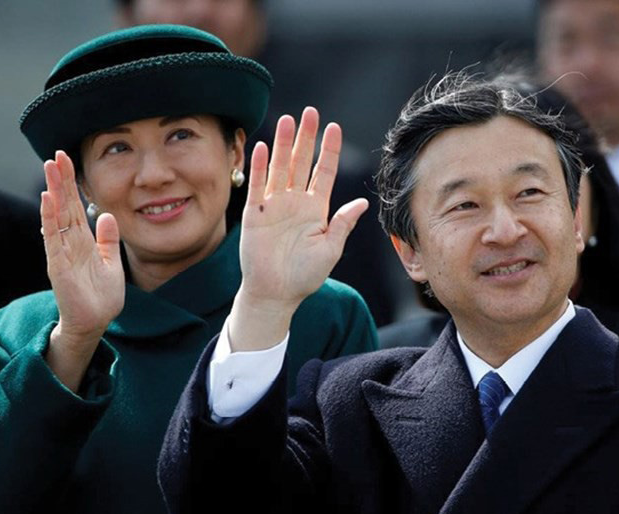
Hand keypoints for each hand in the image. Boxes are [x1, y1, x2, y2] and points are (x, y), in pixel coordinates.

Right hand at [40, 150, 124, 342]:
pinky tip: (47, 201)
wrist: (95, 322)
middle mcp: (70, 243)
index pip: (75, 206)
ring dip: (53, 193)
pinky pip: (53, 239)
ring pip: (56, 217)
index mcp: (83, 241)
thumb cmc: (101, 296)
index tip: (68, 160)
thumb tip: (106, 215)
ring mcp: (62, 253)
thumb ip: (108, 240)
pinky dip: (49, 220)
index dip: (72, 184)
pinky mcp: (58, 266)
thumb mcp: (111, 262)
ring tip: (49, 169)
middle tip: (56, 155)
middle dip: (61, 181)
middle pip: (64, 206)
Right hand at [230, 107, 367, 350]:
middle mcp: (295, 202)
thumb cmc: (305, 276)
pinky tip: (264, 147)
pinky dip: (260, 167)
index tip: (334, 127)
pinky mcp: (255, 215)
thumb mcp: (331, 249)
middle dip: (306, 138)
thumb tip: (363, 203)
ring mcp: (274, 206)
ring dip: (283, 145)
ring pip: (280, 168)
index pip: (324, 172)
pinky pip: (258, 186)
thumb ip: (343, 224)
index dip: (329, 150)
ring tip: (288, 120)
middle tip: (310, 112)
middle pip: (301, 163)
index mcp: (316, 209)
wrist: (276, 294)